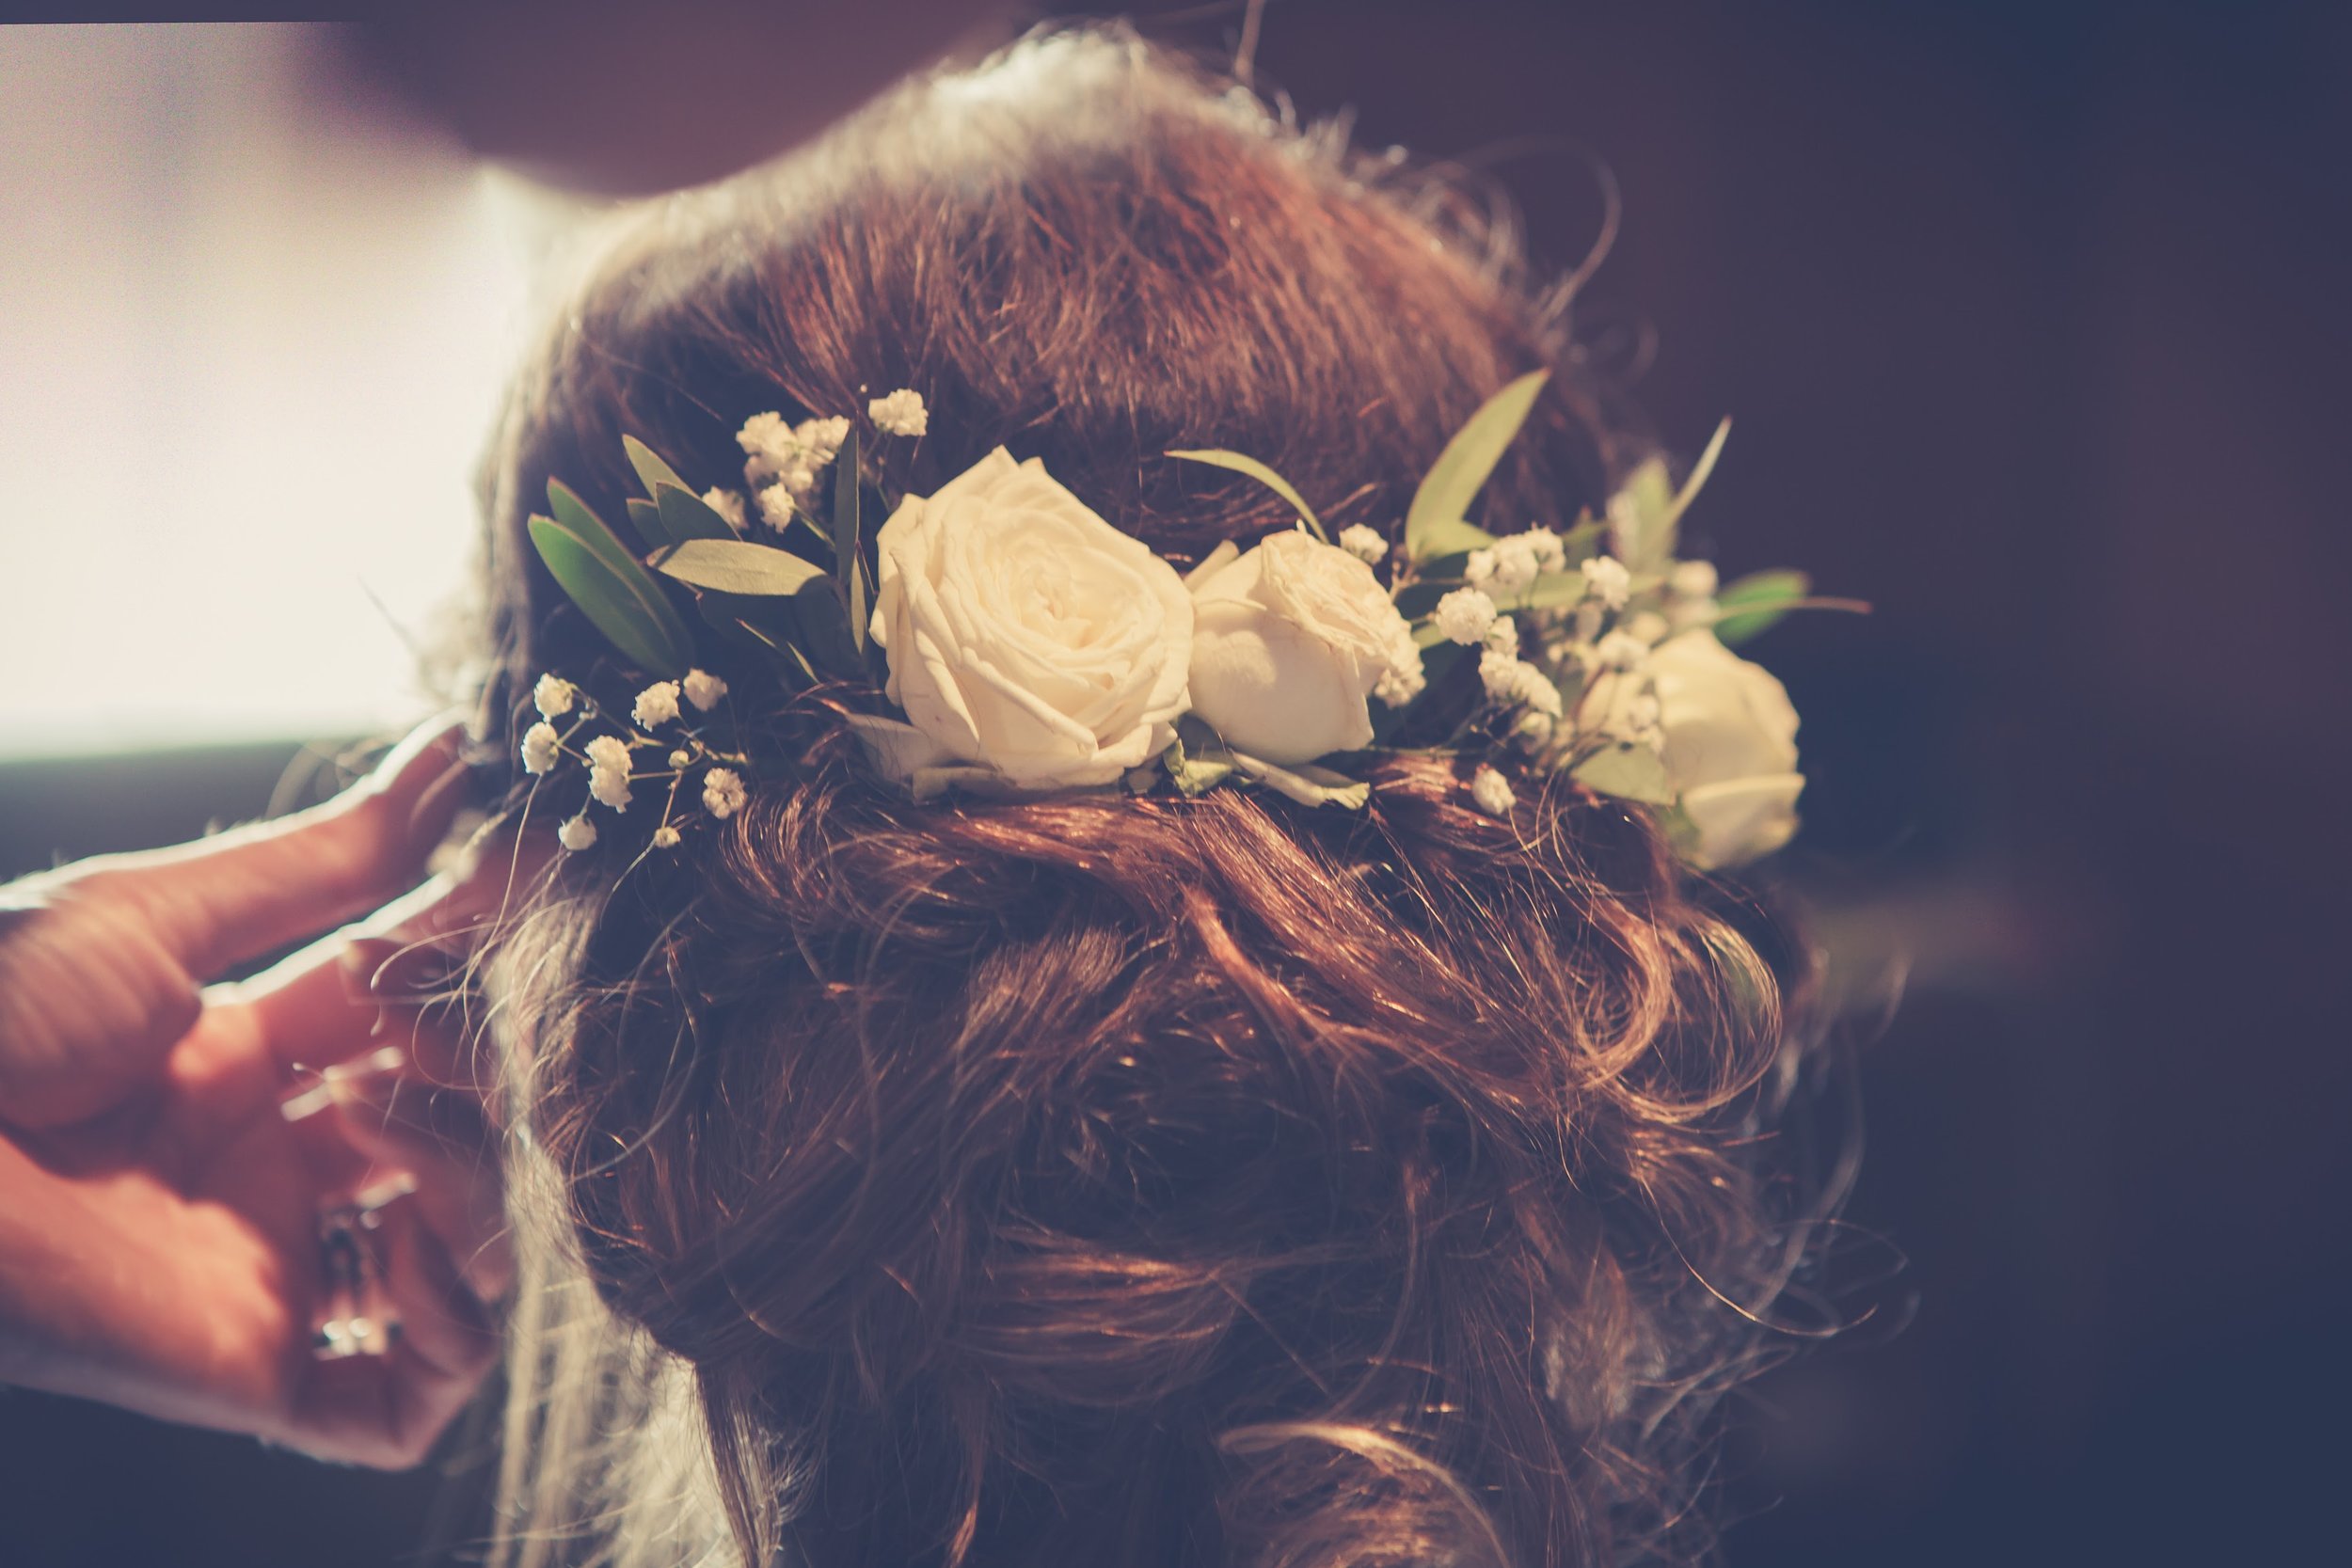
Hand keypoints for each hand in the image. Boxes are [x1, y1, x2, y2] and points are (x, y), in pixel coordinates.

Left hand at [0, 718, 538, 1467]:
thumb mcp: (168, 915)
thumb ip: (332, 856)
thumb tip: (455, 750)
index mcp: (243, 1067)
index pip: (416, 1023)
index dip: (474, 968)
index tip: (530, 899)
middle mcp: (273, 1175)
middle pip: (457, 1135)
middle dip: (471, 1070)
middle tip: (417, 1025)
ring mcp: (274, 1275)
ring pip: (462, 1261)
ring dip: (469, 1179)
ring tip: (380, 1117)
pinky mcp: (258, 1376)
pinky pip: (412, 1393)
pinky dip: (454, 1323)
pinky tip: (416, 1237)